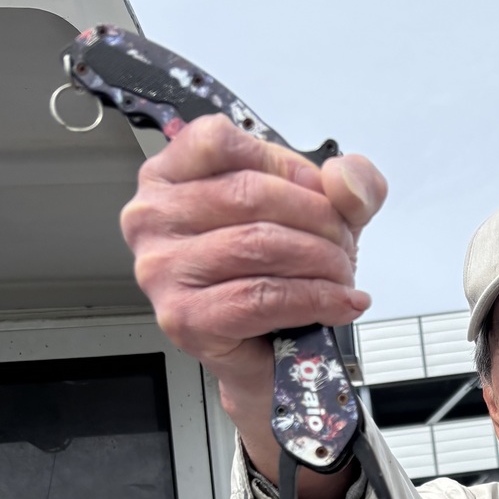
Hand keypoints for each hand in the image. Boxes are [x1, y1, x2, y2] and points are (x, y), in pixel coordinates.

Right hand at [121, 114, 386, 487]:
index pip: (222, 141)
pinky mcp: (185, 318)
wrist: (270, 358)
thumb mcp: (319, 213)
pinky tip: (341, 304)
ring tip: (344, 276)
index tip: (321, 196)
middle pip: (249, 194)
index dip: (286, 165)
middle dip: (318, 219)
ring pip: (258, 245)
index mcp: (168, 176)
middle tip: (346, 245)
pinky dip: (315, 299)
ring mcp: (161, 270)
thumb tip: (345, 179)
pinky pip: (262, 297)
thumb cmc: (277, 278)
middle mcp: (152, 218)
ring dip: (321, 261)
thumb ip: (346, 183)